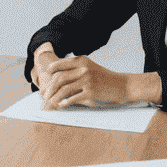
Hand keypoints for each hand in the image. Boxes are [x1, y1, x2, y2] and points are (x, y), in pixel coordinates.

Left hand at [35, 48, 159, 107]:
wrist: (122, 86)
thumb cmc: (104, 79)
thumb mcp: (90, 69)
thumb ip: (75, 72)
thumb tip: (58, 82)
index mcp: (81, 61)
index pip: (60, 64)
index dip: (50, 71)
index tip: (45, 77)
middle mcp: (83, 69)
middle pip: (59, 78)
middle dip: (49, 89)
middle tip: (44, 96)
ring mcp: (87, 81)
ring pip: (63, 89)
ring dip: (54, 98)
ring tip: (49, 103)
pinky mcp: (90, 92)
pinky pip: (72, 98)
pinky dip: (64, 102)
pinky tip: (60, 105)